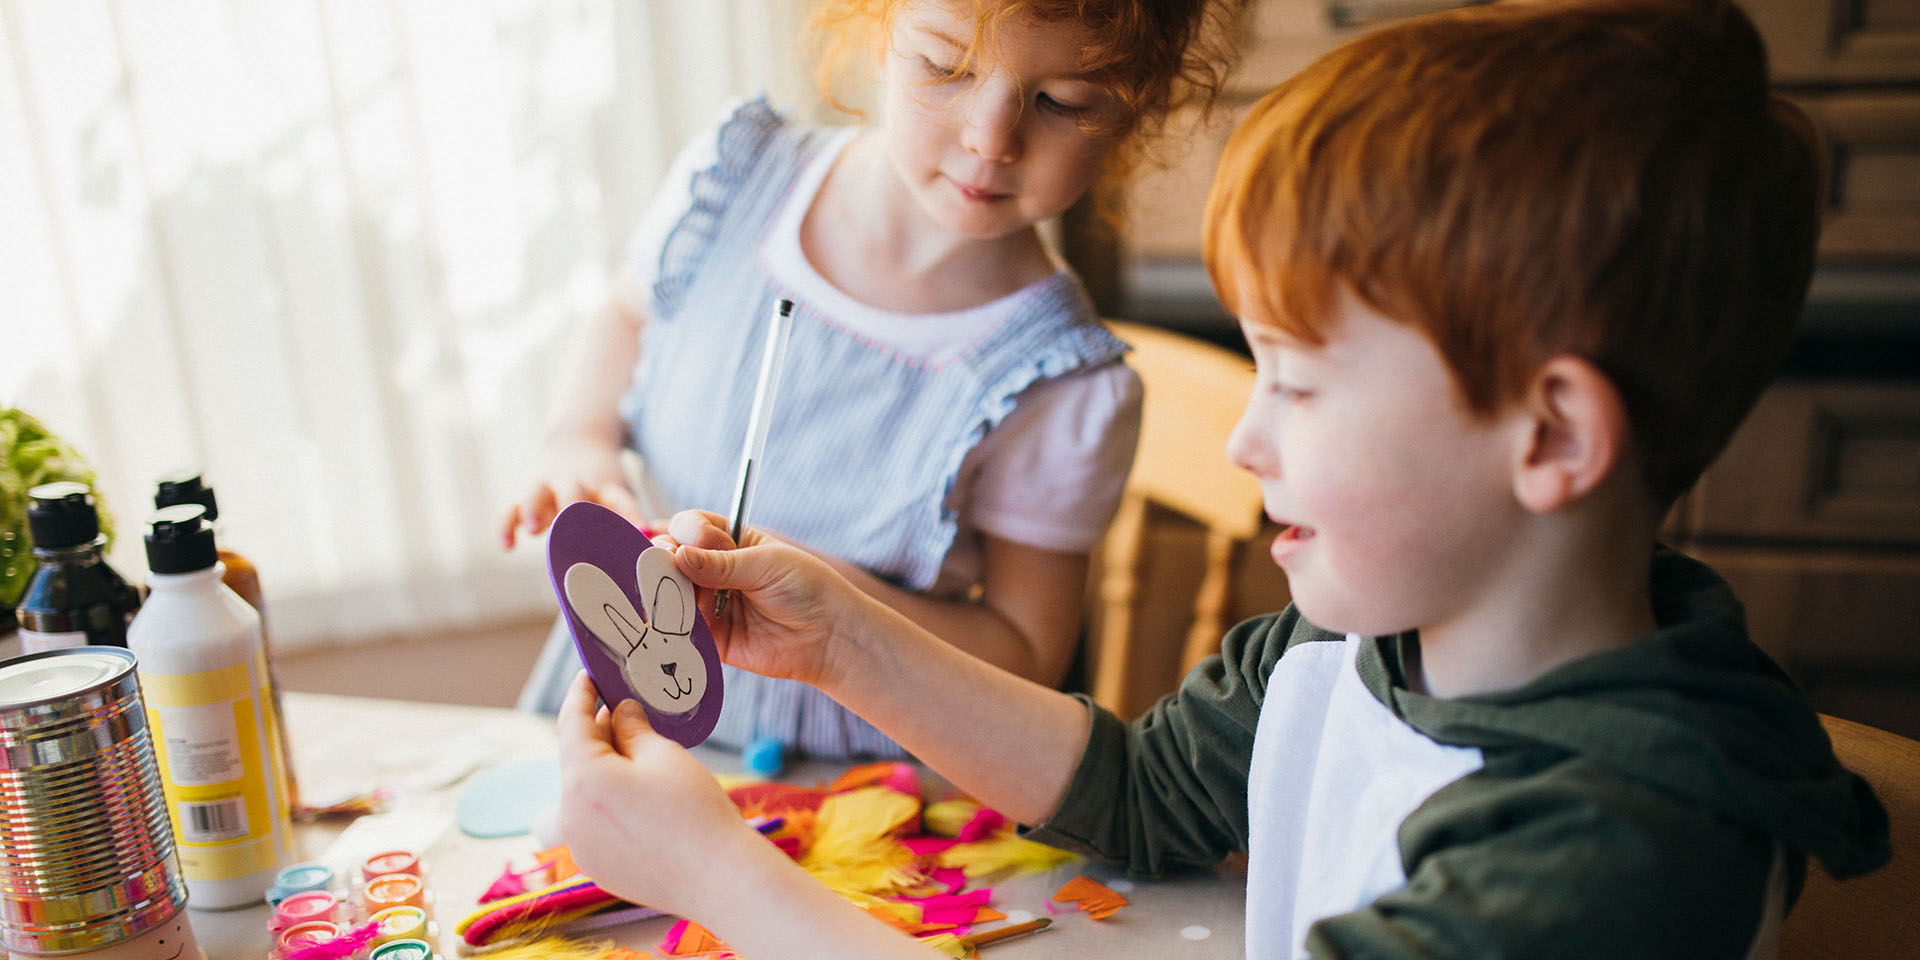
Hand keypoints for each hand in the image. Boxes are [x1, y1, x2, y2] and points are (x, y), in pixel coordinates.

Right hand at [500, 437, 643, 548]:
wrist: (576, 446)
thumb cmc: (605, 486)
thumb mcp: (622, 494)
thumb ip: (634, 519)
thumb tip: (654, 542)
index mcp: (605, 487)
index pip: (620, 498)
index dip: (630, 513)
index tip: (640, 530)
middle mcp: (575, 485)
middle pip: (572, 490)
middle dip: (572, 507)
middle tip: (573, 525)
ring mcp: (548, 488)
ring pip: (537, 492)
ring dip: (535, 508)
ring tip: (534, 529)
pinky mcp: (527, 499)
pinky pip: (511, 509)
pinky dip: (507, 525)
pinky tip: (507, 546)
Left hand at [553, 671, 766, 917]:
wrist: (718, 878)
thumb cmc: (694, 810)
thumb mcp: (664, 753)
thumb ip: (632, 728)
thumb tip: (619, 713)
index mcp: (582, 778)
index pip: (571, 723)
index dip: (580, 694)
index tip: (589, 676)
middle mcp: (569, 815)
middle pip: (575, 760)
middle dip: (597, 733)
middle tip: (623, 709)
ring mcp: (579, 846)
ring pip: (582, 792)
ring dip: (601, 769)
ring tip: (635, 754)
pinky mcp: (595, 866)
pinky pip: (592, 823)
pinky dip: (606, 802)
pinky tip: (639, 797)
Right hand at [659, 509, 881, 687]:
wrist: (829, 637)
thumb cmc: (807, 588)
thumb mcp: (765, 565)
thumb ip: (720, 563)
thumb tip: (677, 555)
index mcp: (730, 542)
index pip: (691, 527)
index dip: (689, 532)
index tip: (704, 542)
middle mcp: (714, 571)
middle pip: (671, 559)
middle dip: (665, 561)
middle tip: (672, 570)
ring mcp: (710, 604)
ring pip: (671, 594)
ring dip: (666, 594)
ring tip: (674, 598)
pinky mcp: (710, 638)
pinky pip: (681, 631)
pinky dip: (672, 627)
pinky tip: (672, 624)